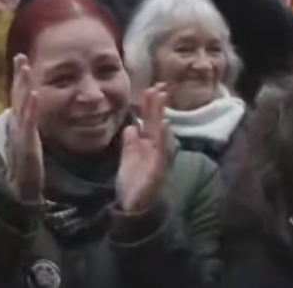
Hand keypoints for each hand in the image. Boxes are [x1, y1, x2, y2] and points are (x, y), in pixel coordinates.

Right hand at [6, 54, 43, 202]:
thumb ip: (25, 127)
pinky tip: (33, 94)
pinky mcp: (26, 142)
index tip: (21, 60)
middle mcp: (16, 124)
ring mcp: (20, 132)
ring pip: (21, 103)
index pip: (18, 96)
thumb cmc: (24, 167)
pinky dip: (30, 106)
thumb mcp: (25, 141)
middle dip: (18, 75)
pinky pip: (28, 121)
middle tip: (20, 55)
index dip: (19, 78)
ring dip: (22, 84)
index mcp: (18, 123)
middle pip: (17, 95)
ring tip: (25, 67)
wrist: (19, 189)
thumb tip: (24, 115)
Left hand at [117, 84, 169, 212]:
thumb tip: (132, 126)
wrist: (133, 208)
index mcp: (146, 146)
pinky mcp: (157, 170)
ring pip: (159, 133)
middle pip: (154, 123)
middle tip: (158, 84)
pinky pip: (161, 153)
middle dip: (156, 105)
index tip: (151, 88)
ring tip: (161, 96)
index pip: (149, 122)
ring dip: (160, 115)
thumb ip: (131, 143)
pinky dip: (163, 139)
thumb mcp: (128, 158)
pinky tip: (164, 125)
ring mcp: (156, 158)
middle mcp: (153, 149)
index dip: (150, 106)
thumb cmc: (133, 184)